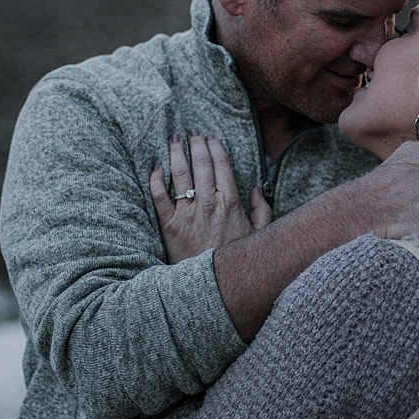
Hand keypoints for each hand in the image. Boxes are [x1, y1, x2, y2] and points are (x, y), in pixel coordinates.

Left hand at [150, 133, 272, 263]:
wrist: (213, 286)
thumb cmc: (235, 259)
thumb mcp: (259, 234)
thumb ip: (263, 210)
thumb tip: (258, 189)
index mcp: (230, 202)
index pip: (221, 164)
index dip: (215, 146)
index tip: (210, 136)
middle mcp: (209, 203)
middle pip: (200, 164)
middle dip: (196, 144)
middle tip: (191, 132)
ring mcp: (187, 213)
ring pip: (179, 174)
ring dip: (176, 153)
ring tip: (174, 139)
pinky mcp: (169, 225)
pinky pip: (159, 196)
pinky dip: (156, 179)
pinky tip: (156, 166)